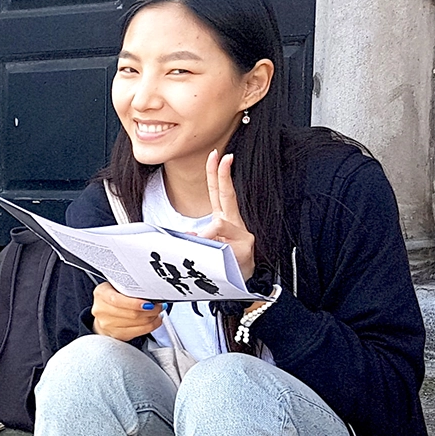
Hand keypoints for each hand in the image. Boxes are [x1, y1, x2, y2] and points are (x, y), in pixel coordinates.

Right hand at [91, 282, 163, 341]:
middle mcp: (102, 311)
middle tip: (159, 305)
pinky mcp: (117, 335)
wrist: (102, 313)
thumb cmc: (112, 297)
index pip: (117, 300)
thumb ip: (128, 287)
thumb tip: (149, 290)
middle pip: (131, 314)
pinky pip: (139, 332)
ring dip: (152, 317)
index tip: (149, 303)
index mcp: (101, 294)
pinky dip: (151, 325)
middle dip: (150, 310)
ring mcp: (108, 325)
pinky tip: (154, 320)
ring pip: (137, 324)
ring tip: (157, 311)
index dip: (135, 303)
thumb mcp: (115, 286)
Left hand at [196, 148, 256, 278]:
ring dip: (205, 236)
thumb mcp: (209, 246)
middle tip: (220, 155)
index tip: (219, 155)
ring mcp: (241, 233)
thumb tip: (190, 237)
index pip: (221, 192)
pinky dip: (213, 249)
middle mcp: (234, 222)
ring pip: (217, 224)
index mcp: (225, 218)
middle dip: (222, 173)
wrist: (243, 281)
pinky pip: (221, 243)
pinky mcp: (244, 246)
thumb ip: (198, 238)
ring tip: (206, 249)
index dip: (218, 173)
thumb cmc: (226, 261)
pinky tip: (219, 257)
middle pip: (227, 194)